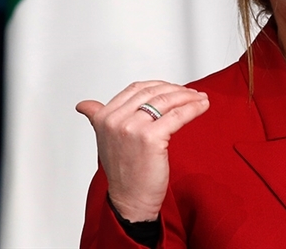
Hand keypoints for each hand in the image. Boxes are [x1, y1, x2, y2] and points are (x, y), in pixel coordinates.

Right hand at [76, 81, 209, 221]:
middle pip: (153, 93)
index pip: (136, 89)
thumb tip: (84, 105)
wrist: (130, 199)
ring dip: (188, 97)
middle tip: (191, 93)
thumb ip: (97, 118)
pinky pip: (178, 115)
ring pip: (166, 101)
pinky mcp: (150, 138)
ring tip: (200, 98)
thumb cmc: (123, 171)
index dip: (159, 85)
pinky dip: (193, 108)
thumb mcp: (105, 140)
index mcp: (104, 117)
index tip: (174, 88)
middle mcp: (115, 120)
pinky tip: (202, 106)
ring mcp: (132, 128)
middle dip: (176, 90)